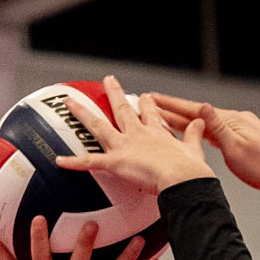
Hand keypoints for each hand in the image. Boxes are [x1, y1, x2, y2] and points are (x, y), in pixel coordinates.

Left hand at [55, 76, 212, 195]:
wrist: (183, 179)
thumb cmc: (191, 172)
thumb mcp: (195, 150)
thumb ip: (194, 136)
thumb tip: (201, 121)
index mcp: (158, 133)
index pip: (151, 113)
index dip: (147, 105)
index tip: (145, 97)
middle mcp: (138, 134)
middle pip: (123, 109)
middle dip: (115, 94)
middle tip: (108, 81)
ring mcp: (125, 146)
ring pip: (99, 126)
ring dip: (82, 114)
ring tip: (69, 103)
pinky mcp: (116, 162)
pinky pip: (90, 163)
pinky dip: (74, 163)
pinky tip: (58, 161)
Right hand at [149, 94, 259, 200]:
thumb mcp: (236, 148)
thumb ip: (217, 128)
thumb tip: (202, 106)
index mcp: (230, 120)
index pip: (194, 110)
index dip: (172, 105)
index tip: (153, 98)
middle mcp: (235, 120)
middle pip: (199, 114)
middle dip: (175, 110)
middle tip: (152, 104)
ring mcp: (242, 128)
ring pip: (207, 122)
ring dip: (187, 120)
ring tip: (168, 118)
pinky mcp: (246, 138)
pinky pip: (218, 131)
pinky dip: (203, 130)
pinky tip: (199, 132)